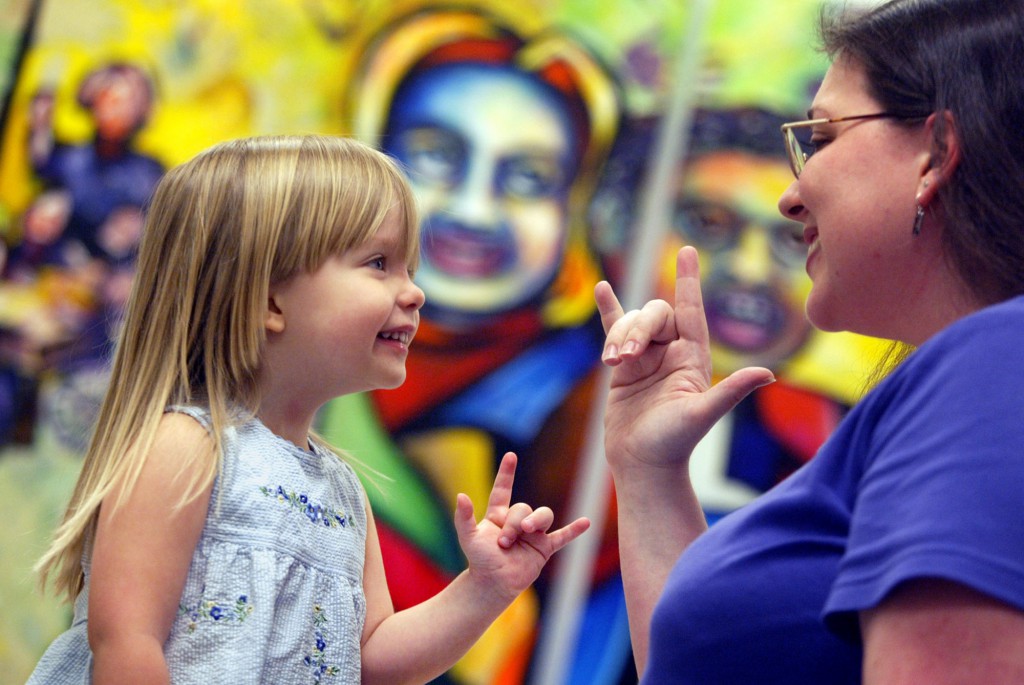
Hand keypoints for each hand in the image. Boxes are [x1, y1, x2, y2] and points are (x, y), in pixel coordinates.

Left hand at [453, 452, 589, 602]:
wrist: (493, 584)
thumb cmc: (479, 561)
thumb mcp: (468, 538)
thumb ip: (464, 517)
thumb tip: (461, 495)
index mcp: (498, 515)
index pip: (503, 490)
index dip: (506, 473)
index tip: (511, 455)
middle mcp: (517, 521)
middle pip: (524, 508)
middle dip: (514, 524)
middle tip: (505, 542)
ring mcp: (532, 534)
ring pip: (543, 515)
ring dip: (536, 521)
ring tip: (527, 532)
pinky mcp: (544, 548)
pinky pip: (562, 536)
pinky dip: (574, 530)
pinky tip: (586, 523)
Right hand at [595, 246, 774, 474]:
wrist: (642, 464)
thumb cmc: (675, 443)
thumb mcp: (702, 414)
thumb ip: (731, 390)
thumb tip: (767, 374)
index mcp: (693, 358)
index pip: (692, 310)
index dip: (689, 281)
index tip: (687, 252)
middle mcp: (671, 353)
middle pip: (653, 316)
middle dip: (637, 330)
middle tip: (625, 360)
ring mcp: (645, 358)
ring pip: (630, 325)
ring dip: (618, 337)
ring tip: (614, 365)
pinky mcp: (622, 367)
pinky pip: (613, 330)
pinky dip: (608, 310)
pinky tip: (602, 289)